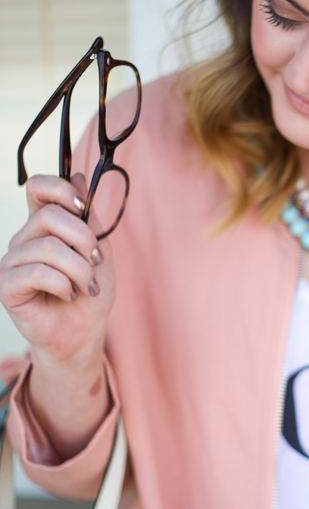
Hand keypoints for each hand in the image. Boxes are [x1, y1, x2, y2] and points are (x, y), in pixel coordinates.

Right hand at [0, 173, 114, 364]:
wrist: (84, 333)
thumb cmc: (90, 293)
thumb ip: (88, 217)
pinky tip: (69, 295)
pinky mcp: (7, 286)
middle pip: (48, 216)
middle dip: (82, 239)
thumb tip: (76, 175)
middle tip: (95, 261)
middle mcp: (23, 240)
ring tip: (87, 286)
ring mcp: (12, 262)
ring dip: (79, 269)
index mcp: (43, 226)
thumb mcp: (98, 250)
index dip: (59, 189)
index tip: (81, 207)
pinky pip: (36, 272)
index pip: (37, 187)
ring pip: (48, 248)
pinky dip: (63, 284)